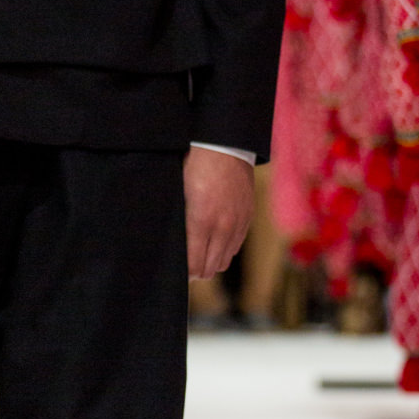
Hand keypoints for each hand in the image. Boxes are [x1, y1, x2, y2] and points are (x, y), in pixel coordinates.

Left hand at [183, 148, 254, 279]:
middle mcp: (222, 227)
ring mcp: (237, 223)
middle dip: (195, 272)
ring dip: (210, 263)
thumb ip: (178, 222)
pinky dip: (223, 251)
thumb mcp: (179, 193)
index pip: (194, 265)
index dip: (184, 274)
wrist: (224, 145)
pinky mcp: (247, 218)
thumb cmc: (193, 165)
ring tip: (198, 257)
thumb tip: (172, 245)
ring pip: (224, 261)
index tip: (176, 274)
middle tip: (184, 268)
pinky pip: (235, 247)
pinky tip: (213, 243)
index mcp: (201, 221)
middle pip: (209, 268)